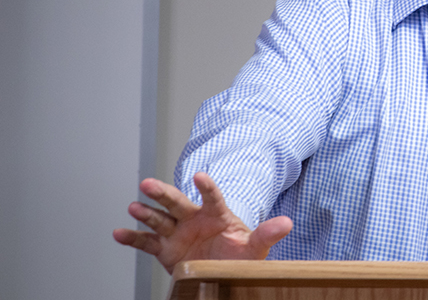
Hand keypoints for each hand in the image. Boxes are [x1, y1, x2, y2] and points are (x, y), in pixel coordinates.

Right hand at [113, 172, 291, 272]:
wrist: (223, 272)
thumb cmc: (239, 256)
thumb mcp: (255, 248)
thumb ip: (267, 234)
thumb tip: (287, 223)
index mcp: (217, 215)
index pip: (213, 197)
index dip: (207, 187)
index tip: (200, 176)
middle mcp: (194, 219)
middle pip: (178, 202)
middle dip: (163, 193)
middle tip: (148, 184)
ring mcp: (178, 233)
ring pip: (159, 219)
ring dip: (146, 213)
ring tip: (134, 207)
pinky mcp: (165, 249)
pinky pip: (146, 242)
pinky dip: (132, 237)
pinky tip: (119, 232)